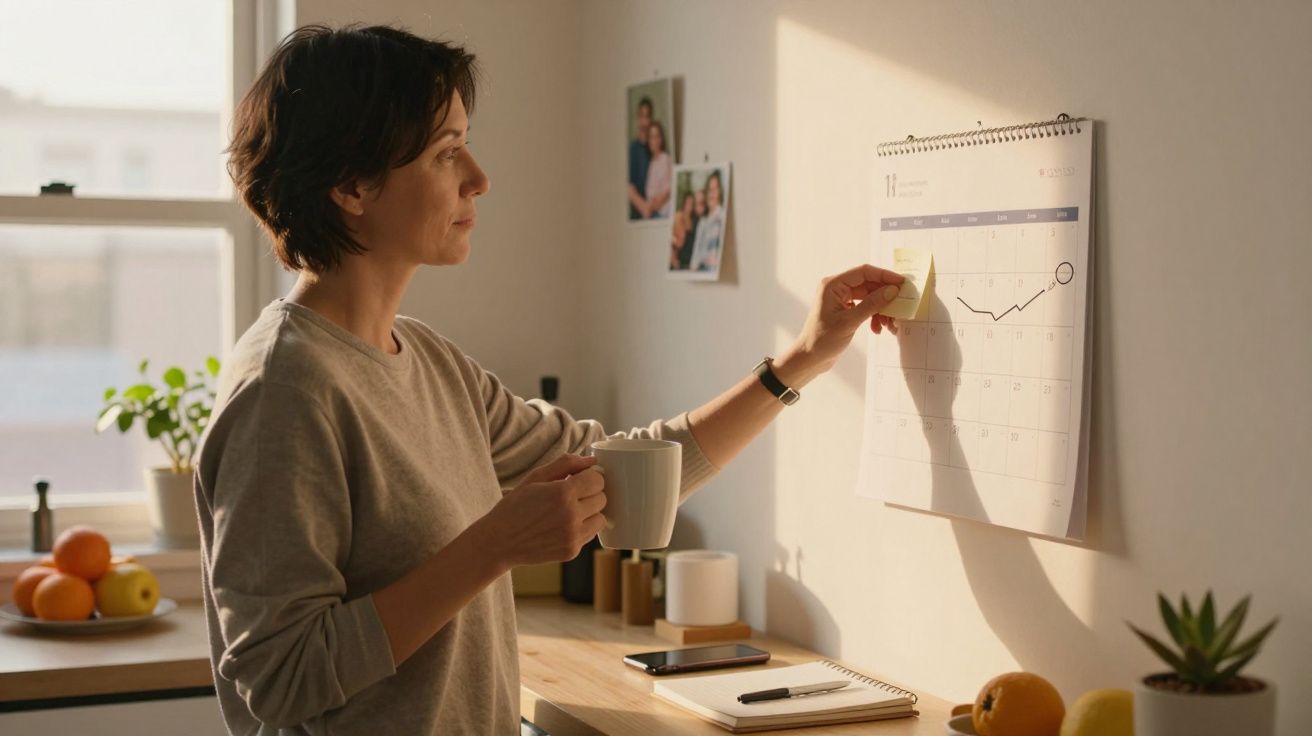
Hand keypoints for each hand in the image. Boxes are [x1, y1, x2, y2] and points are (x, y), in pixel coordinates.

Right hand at [475, 454, 605, 567]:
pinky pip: (591, 534)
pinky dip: (582, 528)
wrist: (499, 541)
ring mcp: (572, 536)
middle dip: (590, 494)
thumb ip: (566, 464)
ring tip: (569, 511)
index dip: (589, 477)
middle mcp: (571, 516)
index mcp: (562, 493)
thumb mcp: (536, 477)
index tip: (578, 479)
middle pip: (602, 499)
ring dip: (590, 512)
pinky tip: (563, 526)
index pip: (597, 480)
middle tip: (572, 495)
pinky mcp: (572, 551)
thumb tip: (592, 460)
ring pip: (601, 518)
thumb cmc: (515, 506)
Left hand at [781, 264, 904, 381]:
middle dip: (884, 296)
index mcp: (832, 285)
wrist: (810, 358)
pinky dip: (873, 316)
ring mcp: (841, 299)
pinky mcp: (845, 310)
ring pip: (869, 297)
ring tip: (888, 324)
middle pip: (868, 284)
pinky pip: (865, 307)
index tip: (901, 283)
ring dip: (880, 309)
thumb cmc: (822, 340)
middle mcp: (836, 288)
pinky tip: (877, 328)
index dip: (884, 275)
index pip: (863, 272)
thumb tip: (891, 290)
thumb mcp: (849, 321)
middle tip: (899, 306)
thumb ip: (872, 304)